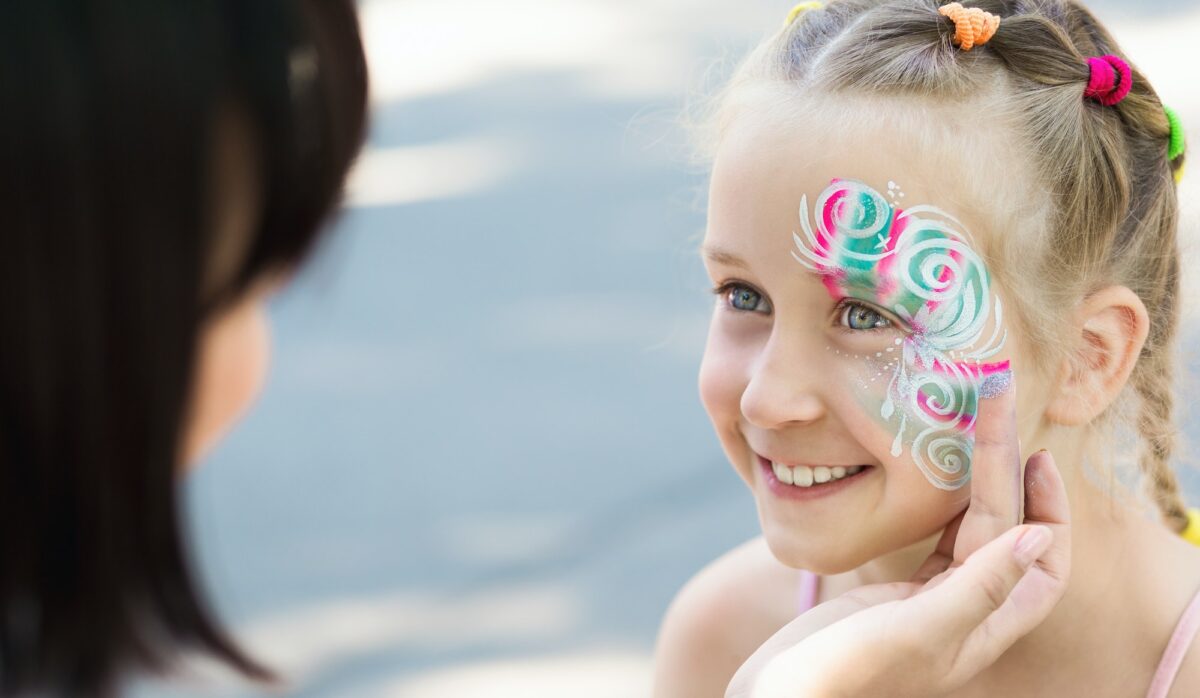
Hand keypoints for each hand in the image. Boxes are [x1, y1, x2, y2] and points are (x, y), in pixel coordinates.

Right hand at [726, 383, 1071, 697]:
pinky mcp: (894, 596)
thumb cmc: (844, 671)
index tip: (1034, 454)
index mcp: (983, 631)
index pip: (1043, 563)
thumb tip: (1039, 536)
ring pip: (973, 532)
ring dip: (980, 480)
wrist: (780, 693)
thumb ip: (977, 588)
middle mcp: (966, 616)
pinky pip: (935, 540)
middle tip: (999, 406)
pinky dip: (941, 501)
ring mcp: (930, 604)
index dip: (1048, 508)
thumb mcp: (914, 631)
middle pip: (1006, 533)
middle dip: (1008, 471)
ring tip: (978, 428)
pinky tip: (936, 474)